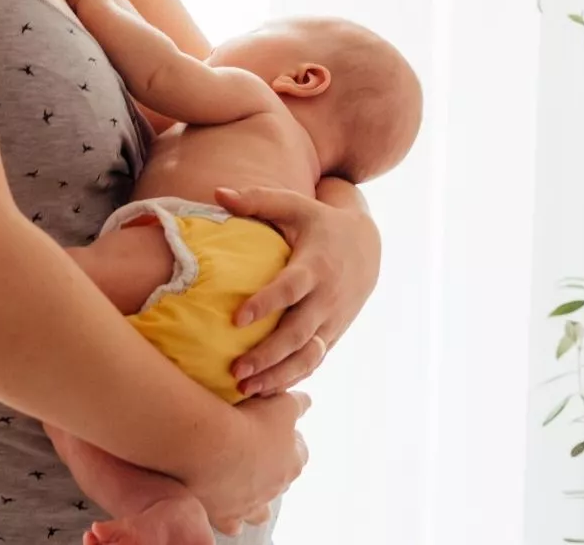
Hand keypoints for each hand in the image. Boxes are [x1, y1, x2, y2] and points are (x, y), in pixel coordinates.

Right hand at [180, 390, 310, 533]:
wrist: (213, 444)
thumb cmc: (250, 422)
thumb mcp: (283, 404)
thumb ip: (298, 404)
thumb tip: (307, 402)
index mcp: (293, 463)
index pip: (300, 453)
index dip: (289, 440)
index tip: (274, 429)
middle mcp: (276, 488)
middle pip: (280, 481)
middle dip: (270, 468)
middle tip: (252, 450)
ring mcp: (252, 506)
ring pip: (261, 512)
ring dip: (255, 499)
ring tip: (241, 484)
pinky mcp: (227, 516)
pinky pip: (233, 526)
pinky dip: (231, 517)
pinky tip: (223, 504)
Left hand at [217, 184, 381, 396]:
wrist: (367, 246)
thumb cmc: (319, 223)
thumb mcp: (295, 206)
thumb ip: (257, 199)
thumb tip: (216, 192)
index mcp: (315, 265)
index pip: (291, 289)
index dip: (266, 303)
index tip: (236, 319)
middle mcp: (326, 298)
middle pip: (298, 333)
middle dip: (268, 355)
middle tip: (235, 371)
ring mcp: (332, 321)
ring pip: (307, 356)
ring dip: (278, 375)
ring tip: (244, 390)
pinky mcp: (332, 335)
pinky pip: (312, 362)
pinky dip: (290, 378)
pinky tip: (262, 391)